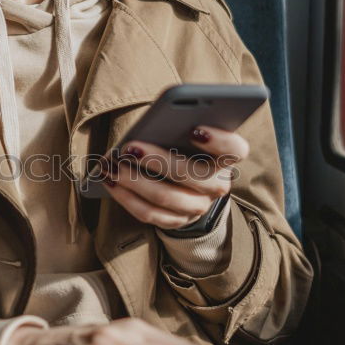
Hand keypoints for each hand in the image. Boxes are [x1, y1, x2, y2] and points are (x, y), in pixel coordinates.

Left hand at [96, 125, 249, 229]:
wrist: (186, 184)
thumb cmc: (182, 146)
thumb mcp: (185, 133)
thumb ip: (177, 126)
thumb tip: (152, 123)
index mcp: (225, 158)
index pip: (234, 149)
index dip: (219, 141)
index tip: (195, 129)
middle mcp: (217, 185)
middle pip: (193, 174)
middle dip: (158, 160)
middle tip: (130, 147)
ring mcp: (198, 206)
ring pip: (167, 197)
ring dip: (135, 181)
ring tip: (113, 166)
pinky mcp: (177, 221)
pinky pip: (151, 214)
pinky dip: (127, 198)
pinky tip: (110, 182)